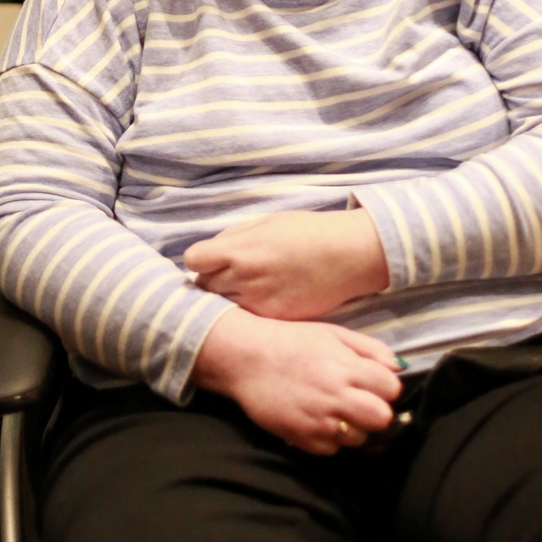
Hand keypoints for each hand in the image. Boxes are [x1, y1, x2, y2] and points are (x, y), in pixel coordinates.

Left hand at [186, 209, 388, 319]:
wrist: (347, 255)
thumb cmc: (307, 232)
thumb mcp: (266, 222)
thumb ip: (233, 238)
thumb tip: (211, 252)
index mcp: (239, 251)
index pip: (193, 260)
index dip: (200, 259)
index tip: (209, 259)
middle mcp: (243, 280)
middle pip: (204, 286)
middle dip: (211, 280)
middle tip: (228, 275)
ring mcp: (258, 304)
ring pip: (223, 306)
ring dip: (228, 298)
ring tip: (247, 288)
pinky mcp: (274, 319)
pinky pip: (248, 318)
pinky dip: (249, 311)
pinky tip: (264, 300)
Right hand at [193, 306, 401, 453]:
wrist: (245, 359)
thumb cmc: (291, 341)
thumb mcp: (333, 333)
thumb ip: (370, 349)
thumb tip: (400, 367)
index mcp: (347, 368)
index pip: (392, 389)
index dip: (386, 387)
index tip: (374, 384)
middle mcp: (337, 397)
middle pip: (382, 419)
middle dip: (376, 412)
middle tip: (361, 403)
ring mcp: (320, 421)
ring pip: (359, 439)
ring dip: (354, 428)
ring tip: (336, 411)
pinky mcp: (303, 439)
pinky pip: (332, 450)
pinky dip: (329, 439)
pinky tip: (317, 420)